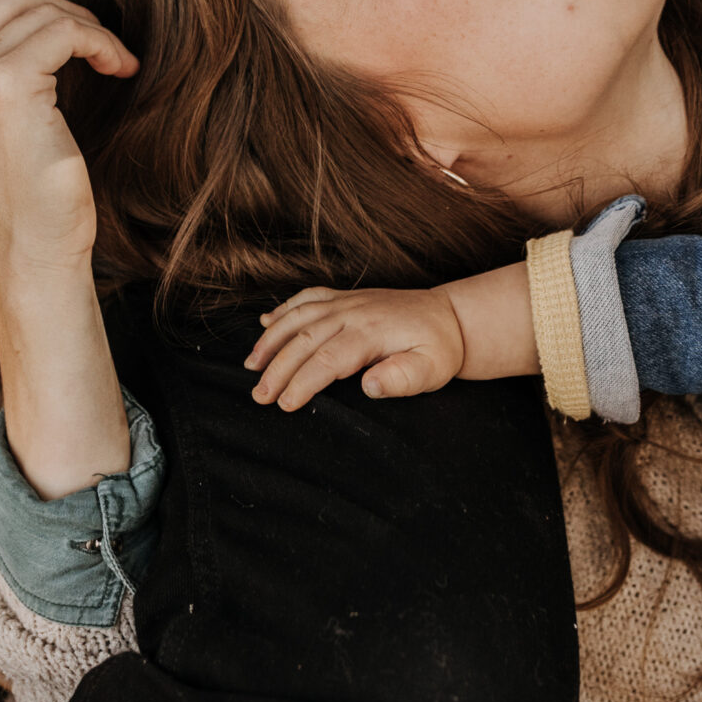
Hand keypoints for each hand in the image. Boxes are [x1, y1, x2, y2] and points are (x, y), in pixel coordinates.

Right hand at [0, 0, 136, 285]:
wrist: (30, 248)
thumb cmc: (22, 191)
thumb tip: (38, 6)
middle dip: (67, 11)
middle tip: (102, 46)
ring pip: (43, 10)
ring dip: (90, 29)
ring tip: (114, 62)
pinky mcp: (6, 82)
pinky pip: (66, 31)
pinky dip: (100, 42)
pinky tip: (119, 67)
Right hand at [247, 285, 466, 408]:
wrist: (450, 315)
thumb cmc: (440, 348)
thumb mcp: (433, 369)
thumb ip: (402, 378)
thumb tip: (368, 385)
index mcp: (371, 332)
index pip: (327, 359)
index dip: (302, 382)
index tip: (284, 404)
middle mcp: (353, 311)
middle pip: (304, 339)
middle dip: (277, 368)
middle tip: (258, 396)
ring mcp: (347, 301)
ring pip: (299, 316)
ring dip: (271, 339)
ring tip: (251, 365)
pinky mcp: (345, 297)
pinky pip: (308, 298)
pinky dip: (285, 309)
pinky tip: (266, 322)